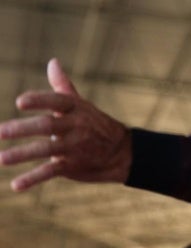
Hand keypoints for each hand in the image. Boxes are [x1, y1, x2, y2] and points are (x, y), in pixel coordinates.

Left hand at [0, 59, 131, 191]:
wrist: (121, 152)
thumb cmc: (95, 125)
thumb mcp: (81, 105)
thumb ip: (63, 86)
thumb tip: (52, 62)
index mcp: (76, 109)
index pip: (56, 101)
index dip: (39, 101)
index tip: (19, 102)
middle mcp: (76, 127)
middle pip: (48, 126)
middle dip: (24, 128)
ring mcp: (74, 147)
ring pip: (47, 149)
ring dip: (23, 154)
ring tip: (1, 159)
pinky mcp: (72, 166)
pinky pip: (51, 172)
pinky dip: (33, 178)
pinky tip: (16, 185)